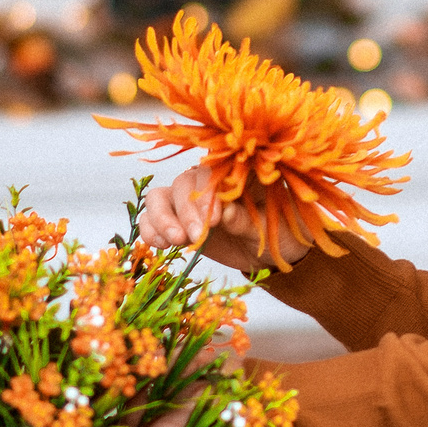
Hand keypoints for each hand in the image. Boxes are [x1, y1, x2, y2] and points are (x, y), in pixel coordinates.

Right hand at [137, 163, 309, 273]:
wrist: (270, 252)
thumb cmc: (277, 231)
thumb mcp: (270, 227)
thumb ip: (247, 219)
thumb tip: (227, 212)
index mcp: (234, 173)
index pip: (212, 173)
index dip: (208, 194)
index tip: (216, 218)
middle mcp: (207, 182)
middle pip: (182, 184)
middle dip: (186, 211)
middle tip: (196, 235)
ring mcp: (188, 201)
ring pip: (160, 198)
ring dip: (162, 218)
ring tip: (175, 241)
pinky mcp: (176, 221)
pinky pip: (152, 219)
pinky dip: (150, 230)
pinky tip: (160, 245)